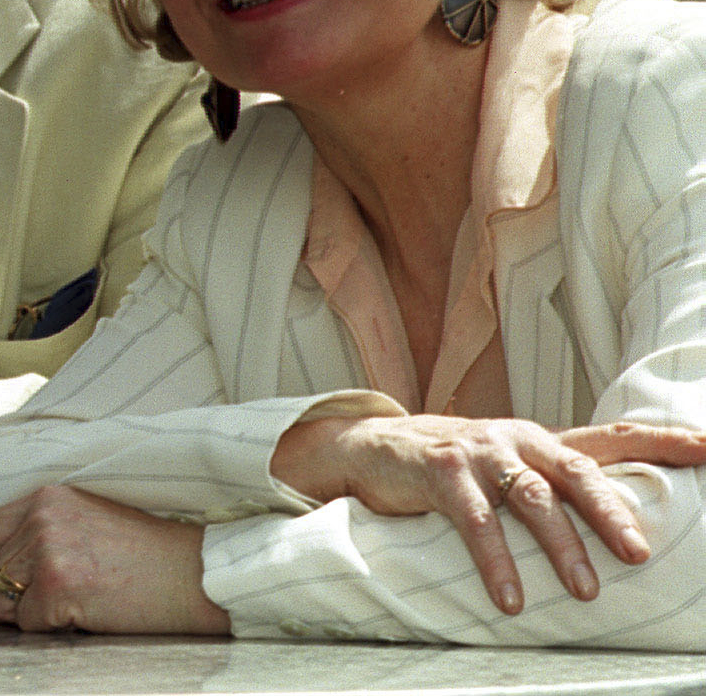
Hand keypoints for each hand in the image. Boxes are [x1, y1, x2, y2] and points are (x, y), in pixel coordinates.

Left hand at [0, 485, 229, 634]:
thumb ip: (43, 531)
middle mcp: (41, 516)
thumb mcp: (88, 520)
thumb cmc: (149, 557)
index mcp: (45, 497)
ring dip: (31, 616)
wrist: (198, 574)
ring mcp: (48, 547)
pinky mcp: (59, 582)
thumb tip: (2, 568)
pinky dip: (55, 630)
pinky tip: (90, 614)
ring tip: (75, 606)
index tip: (19, 583)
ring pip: (0, 602)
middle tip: (52, 604)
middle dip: (11, 599)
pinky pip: (29, 625)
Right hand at [272, 415, 705, 613]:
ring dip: (561, 546)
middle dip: (611, 513)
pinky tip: (509, 597)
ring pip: (532, 498)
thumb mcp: (508, 468)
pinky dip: (495, 561)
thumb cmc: (454, 467)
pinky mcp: (442, 472)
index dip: (663, 440)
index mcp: (543, 439)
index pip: (612, 437)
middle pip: (577, 471)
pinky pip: (476, 521)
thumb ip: (554, 483)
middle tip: (638, 553)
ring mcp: (479, 452)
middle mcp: (518, 439)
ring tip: (584, 590)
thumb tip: (620, 523)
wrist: (372, 448)